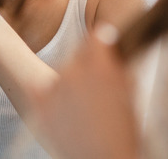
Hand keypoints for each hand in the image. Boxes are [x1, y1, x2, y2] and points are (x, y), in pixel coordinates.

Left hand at [27, 24, 139, 158]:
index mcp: (102, 65)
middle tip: (96, 86)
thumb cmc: (122, 132)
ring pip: (62, 71)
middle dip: (88, 64)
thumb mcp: (130, 93)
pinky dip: (47, 93)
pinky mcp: (39, 100)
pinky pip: (38, 86)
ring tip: (81, 106)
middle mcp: (75, 70)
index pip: (99, 36)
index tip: (106, 48)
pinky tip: (59, 106)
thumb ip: (118, 67)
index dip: (104, 43)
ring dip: (69, 81)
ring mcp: (54, 85)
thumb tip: (112, 49)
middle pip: (79, 55)